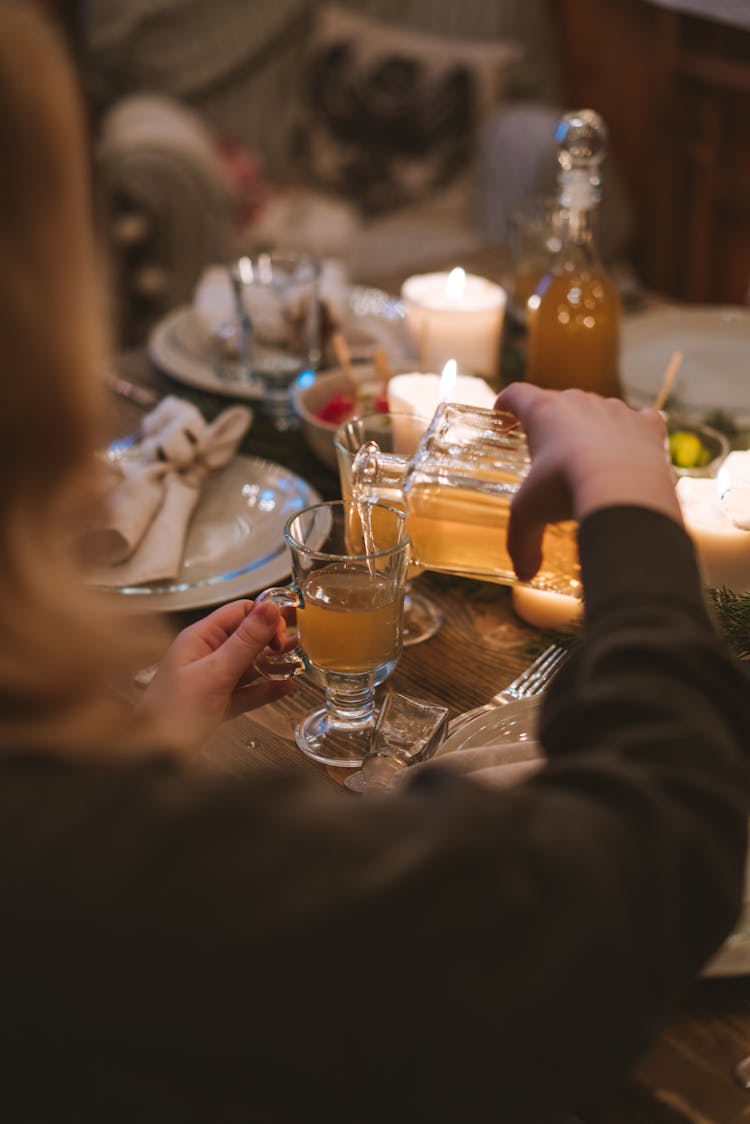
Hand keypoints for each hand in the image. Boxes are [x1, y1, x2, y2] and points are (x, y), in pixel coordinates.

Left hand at [142, 599, 294, 743]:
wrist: (155, 756)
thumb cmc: (172, 713)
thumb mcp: (215, 672)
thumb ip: (245, 642)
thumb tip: (269, 609)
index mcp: (200, 638)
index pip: (239, 612)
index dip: (264, 619)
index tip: (281, 636)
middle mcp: (207, 655)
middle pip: (247, 637)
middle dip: (273, 640)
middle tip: (297, 645)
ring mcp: (213, 680)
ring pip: (250, 665)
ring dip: (273, 664)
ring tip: (296, 662)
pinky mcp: (219, 703)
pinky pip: (248, 691)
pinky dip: (266, 688)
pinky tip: (284, 686)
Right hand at [495, 384, 681, 581]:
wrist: (625, 488)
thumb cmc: (565, 489)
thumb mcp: (529, 514)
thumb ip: (522, 542)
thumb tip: (524, 574)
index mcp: (544, 412)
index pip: (517, 394)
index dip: (506, 403)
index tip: (502, 415)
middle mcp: (580, 401)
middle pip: (560, 400)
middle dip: (551, 420)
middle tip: (546, 447)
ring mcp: (618, 410)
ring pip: (600, 410)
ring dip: (592, 427)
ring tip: (589, 455)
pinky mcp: (648, 426)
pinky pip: (641, 420)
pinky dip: (634, 432)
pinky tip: (631, 449)